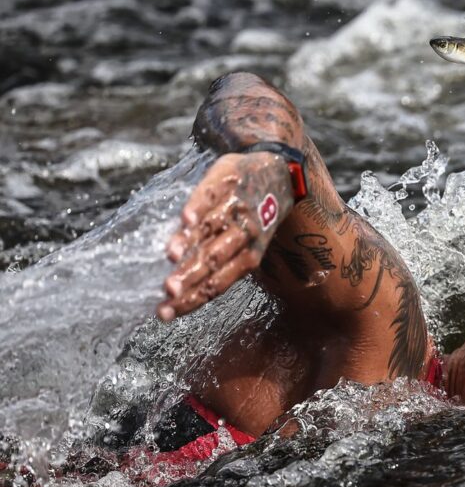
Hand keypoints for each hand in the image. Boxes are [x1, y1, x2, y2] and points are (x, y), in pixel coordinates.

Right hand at [157, 152, 293, 320]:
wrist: (278, 173)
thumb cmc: (254, 217)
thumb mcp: (246, 244)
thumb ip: (218, 262)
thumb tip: (179, 290)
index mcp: (249, 256)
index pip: (217, 284)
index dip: (192, 299)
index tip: (164, 313)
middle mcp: (245, 234)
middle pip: (215, 259)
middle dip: (191, 276)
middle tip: (168, 290)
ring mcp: (237, 207)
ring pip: (213, 229)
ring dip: (192, 242)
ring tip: (171, 256)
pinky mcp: (228, 181)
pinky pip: (212, 197)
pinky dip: (200, 207)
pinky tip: (186, 219)